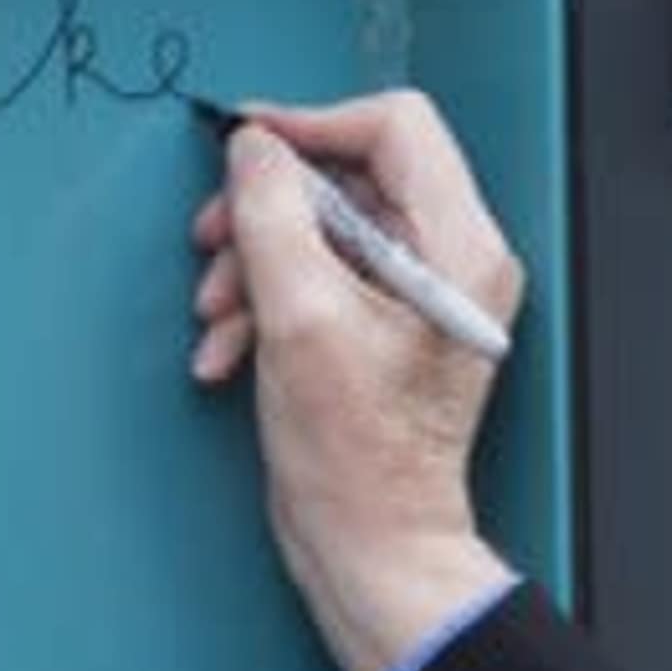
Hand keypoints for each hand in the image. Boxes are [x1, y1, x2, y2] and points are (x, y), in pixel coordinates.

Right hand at [189, 91, 523, 670]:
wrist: (370, 546)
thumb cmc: (358, 457)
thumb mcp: (298, 318)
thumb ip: (273, 217)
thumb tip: (254, 150)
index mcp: (461, 247)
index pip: (396, 127)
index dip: (312, 124)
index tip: (246, 144)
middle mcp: (454, 261)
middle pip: (351, 178)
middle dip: (268, 212)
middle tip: (210, 241)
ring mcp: (422, 295)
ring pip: (324, 229)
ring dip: (254, 264)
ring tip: (216, 317)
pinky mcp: (386, 328)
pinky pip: (320, 278)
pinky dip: (266, 304)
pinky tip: (229, 351)